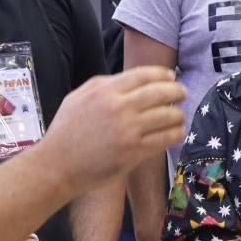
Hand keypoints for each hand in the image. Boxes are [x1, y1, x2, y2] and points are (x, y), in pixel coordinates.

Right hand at [42, 68, 187, 191]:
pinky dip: (176, 134)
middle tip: (183, 94)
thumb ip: (104, 85)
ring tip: (180, 116)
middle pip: (160, 92)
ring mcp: (128, 129)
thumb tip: (132, 80)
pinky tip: (177, 133)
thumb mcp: (78, 97)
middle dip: (177, 92)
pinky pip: (165, 138)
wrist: (56, 166)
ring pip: (167, 115)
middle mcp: (119, 106)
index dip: (162, 75)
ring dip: (178, 115)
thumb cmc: (66, 132)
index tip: (171, 79)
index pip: (143, 75)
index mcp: (104, 90)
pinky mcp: (134, 151)